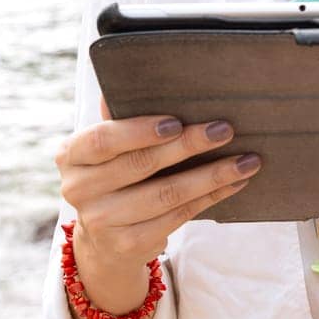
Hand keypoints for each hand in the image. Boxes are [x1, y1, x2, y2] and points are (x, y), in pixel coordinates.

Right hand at [54, 98, 260, 272]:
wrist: (105, 240)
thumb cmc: (115, 175)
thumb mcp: (108, 147)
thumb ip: (120, 117)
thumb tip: (136, 73)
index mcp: (71, 155)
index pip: (103, 139)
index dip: (140, 130)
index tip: (176, 121)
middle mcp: (79, 189)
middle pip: (141, 165)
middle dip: (188, 146)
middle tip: (224, 130)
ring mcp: (102, 221)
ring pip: (167, 194)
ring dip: (212, 175)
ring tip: (246, 161)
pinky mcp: (129, 244)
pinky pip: (179, 216)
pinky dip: (211, 197)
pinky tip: (235, 183)